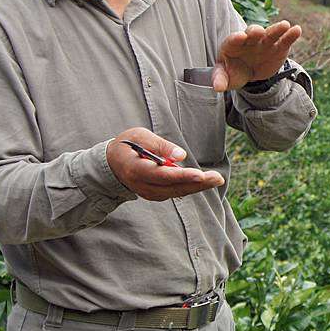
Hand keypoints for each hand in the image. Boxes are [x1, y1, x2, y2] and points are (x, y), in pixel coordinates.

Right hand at [106, 127, 224, 199]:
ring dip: (198, 186)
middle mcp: (142, 186)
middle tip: (218, 178)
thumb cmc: (127, 145)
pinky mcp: (156, 194)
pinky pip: (175, 192)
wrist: (112, 163)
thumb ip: (159, 144)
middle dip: (197, 183)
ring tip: (217, 179)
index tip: (200, 174)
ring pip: (177, 192)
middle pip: (173, 187)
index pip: (162, 175)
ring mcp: (149, 193)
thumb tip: (180, 155)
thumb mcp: (139, 136)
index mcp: (136, 170)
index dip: (182, 176)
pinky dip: (190, 187)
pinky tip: (205, 181)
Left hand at [212, 20, 302, 92]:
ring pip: (270, 33)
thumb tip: (216, 87)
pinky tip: (297, 30)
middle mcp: (249, 40)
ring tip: (285, 25)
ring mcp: (264, 42)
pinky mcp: (278, 47)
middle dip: (255, 32)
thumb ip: (220, 79)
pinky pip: (284, 40)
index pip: (233, 40)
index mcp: (232, 45)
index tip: (240, 37)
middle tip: (258, 32)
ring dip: (277, 29)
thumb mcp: (226, 77)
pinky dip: (291, 34)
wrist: (250, 71)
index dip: (236, 38)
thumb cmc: (234, 72)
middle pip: (251, 33)